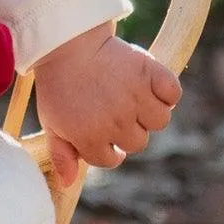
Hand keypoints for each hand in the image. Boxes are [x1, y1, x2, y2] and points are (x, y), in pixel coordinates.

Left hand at [32, 22, 180, 186]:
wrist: (66, 40)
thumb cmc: (58, 82)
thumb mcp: (51, 120)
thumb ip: (61, 153)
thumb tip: (68, 183)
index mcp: (91, 137)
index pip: (111, 159)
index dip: (105, 146)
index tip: (100, 130)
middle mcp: (117, 122)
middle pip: (137, 142)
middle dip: (126, 129)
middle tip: (111, 106)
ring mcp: (135, 97)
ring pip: (160, 121)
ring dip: (148, 111)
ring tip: (131, 94)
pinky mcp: (150, 72)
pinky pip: (172, 93)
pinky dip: (166, 90)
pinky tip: (150, 84)